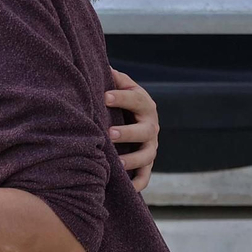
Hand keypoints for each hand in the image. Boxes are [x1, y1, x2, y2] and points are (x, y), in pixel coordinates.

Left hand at [107, 67, 159, 191]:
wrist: (132, 117)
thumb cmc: (119, 100)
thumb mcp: (119, 85)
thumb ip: (113, 77)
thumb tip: (100, 63)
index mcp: (144, 103)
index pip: (135, 99)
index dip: (120, 98)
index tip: (104, 97)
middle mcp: (151, 126)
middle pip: (144, 131)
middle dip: (128, 132)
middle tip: (109, 134)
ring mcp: (150, 146)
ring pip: (146, 155)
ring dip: (132, 160)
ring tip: (116, 164)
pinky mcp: (147, 164)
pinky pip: (146, 176)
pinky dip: (139, 183)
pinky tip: (128, 188)